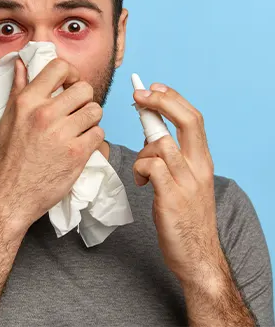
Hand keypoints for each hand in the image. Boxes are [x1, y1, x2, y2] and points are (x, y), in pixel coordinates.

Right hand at [0, 57, 103, 227]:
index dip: (70, 73)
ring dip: (90, 119)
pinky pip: (99, 134)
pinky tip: (81, 145)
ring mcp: (63, 134)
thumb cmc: (7, 158)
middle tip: (76, 110)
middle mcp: (45, 114)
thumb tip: (21, 63)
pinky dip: (93, 139)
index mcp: (27, 101)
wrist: (11, 195)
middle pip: (84, 89)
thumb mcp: (7, 118)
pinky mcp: (77, 154)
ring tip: (79, 129)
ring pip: (96, 110)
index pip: (59, 67)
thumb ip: (18, 88)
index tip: (69, 84)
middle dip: (83, 99)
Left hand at [132, 83, 221, 285]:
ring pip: (162, 144)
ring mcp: (187, 182)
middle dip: (162, 101)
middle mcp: (199, 166)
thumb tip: (151, 135)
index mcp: (203, 160)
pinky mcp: (172, 197)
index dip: (172, 99)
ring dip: (143, 151)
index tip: (154, 87)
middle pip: (188, 120)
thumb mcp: (185, 181)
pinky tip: (142, 183)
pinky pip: (152, 166)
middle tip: (139, 94)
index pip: (193, 118)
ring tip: (141, 172)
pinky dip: (140, 168)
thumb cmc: (185, 216)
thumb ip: (172, 158)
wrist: (198, 256)